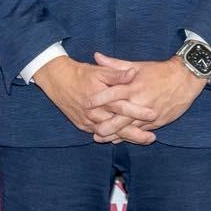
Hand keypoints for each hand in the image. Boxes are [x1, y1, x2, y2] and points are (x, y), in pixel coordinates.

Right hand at [31, 56, 156, 137]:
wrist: (57, 80)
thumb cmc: (81, 74)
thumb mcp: (99, 71)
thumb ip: (118, 74)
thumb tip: (134, 73)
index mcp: (100, 97)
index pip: (122, 107)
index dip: (138, 112)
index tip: (154, 114)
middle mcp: (94, 112)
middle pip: (117, 127)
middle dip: (135, 134)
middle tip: (152, 138)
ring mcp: (87, 121)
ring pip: (110, 134)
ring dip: (126, 138)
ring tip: (144, 140)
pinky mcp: (82, 125)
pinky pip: (100, 134)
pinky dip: (112, 137)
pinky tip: (125, 139)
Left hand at [86, 52, 204, 142]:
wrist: (185, 80)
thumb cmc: (159, 71)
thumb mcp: (137, 65)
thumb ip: (115, 64)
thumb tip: (96, 56)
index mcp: (133, 87)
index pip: (112, 94)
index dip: (98, 99)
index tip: (86, 104)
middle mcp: (140, 102)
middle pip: (119, 118)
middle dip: (105, 126)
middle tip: (91, 130)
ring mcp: (148, 114)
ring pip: (129, 128)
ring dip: (114, 134)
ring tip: (100, 138)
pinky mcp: (157, 122)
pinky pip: (140, 132)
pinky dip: (129, 136)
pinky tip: (119, 139)